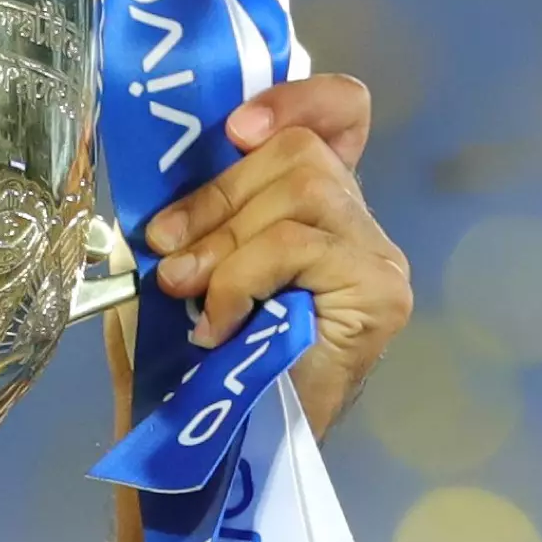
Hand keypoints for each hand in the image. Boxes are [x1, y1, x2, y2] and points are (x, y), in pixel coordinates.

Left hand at [139, 74, 408, 436]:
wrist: (213, 442)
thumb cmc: (190, 358)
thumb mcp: (178, 261)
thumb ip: (189, 206)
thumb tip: (162, 165)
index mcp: (312, 202)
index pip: (340, 113)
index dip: (295, 99)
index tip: (234, 130)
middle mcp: (355, 220)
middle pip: (298, 150)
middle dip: (217, 196)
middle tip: (170, 255)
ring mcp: (375, 255)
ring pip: (300, 190)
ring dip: (225, 241)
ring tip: (190, 294)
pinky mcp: (380, 291)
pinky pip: (297, 244)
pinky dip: (241, 277)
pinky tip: (221, 324)